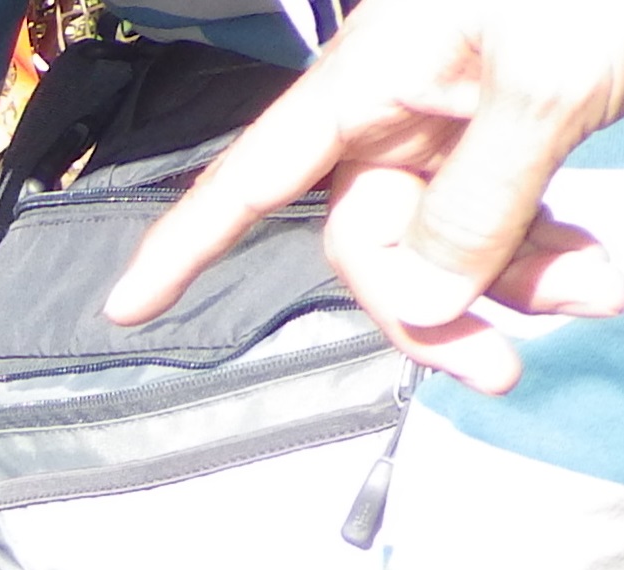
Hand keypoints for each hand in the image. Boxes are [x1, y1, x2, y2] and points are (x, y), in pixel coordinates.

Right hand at [109, 0, 623, 390]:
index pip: (252, 174)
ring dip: (520, 288)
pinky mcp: (526, 130)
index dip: (185, 243)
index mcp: (377, 74)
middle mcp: (406, 103)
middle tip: (503, 363)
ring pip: (452, 245)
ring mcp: (466, 119)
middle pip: (369, 242)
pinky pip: (513, 221)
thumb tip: (426, 302)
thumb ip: (481, 202)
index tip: (126, 307)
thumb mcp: (552, 81)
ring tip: (606, 293)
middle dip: (434, 307)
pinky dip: (555, 258)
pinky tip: (606, 270)